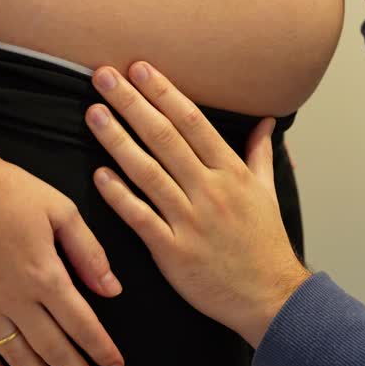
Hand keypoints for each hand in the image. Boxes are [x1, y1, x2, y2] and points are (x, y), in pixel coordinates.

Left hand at [84, 62, 310, 347]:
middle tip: (104, 76)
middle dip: (133, 103)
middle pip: (165, 138)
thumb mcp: (268, 192)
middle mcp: (211, 190)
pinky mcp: (173, 251)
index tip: (140, 68)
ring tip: (93, 113)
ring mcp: (191, 221)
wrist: (270, 297)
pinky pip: (141, 217)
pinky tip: (99, 174)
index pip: (194, 122)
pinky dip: (119, 196)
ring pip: (148, 172)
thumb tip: (267, 122)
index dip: (165, 93)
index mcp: (233, 173)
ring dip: (118, 140)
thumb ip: (260, 153)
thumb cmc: (265, 244)